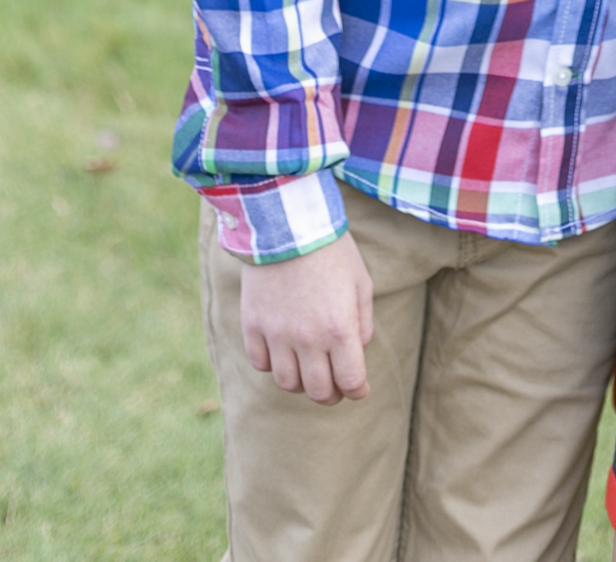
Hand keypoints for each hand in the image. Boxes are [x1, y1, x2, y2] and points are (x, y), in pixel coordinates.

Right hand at [239, 234, 375, 402]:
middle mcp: (307, 338)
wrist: (287, 221)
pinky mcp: (252, 324)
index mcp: (339, 328)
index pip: (350, 382)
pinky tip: (282, 351)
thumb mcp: (360, 281)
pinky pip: (260, 363)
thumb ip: (362, 322)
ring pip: (287, 383)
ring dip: (301, 382)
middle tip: (334, 385)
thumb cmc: (330, 249)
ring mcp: (277, 333)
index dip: (358, 390)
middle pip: (318, 391)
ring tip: (307, 368)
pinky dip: (272, 364)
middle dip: (330, 394)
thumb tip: (357, 351)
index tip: (359, 387)